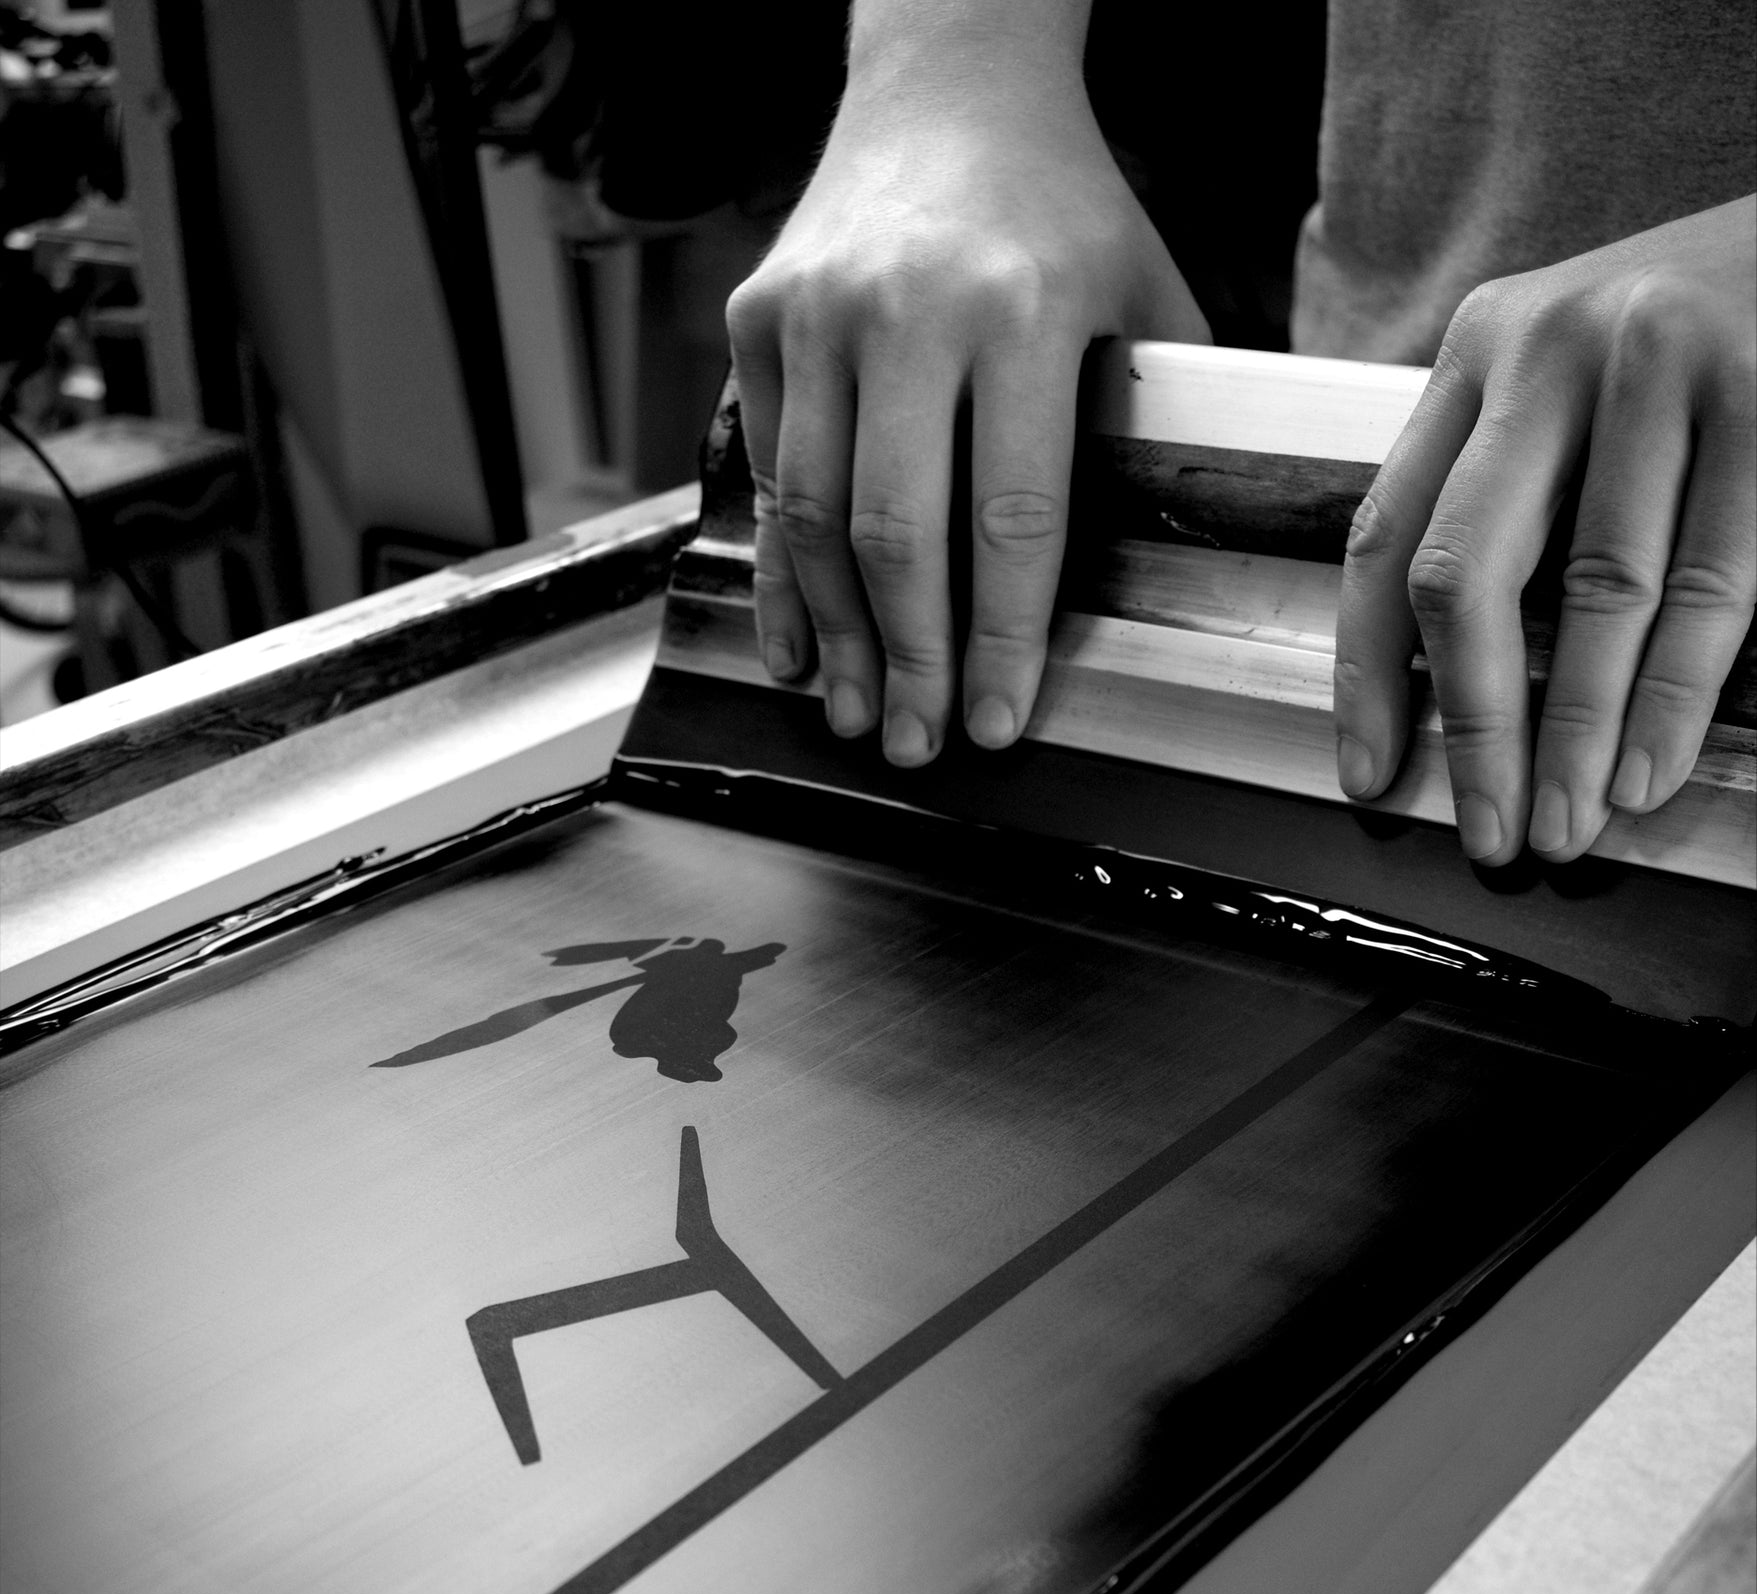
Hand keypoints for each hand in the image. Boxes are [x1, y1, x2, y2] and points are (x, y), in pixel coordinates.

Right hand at [727, 44, 1207, 766]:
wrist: (949, 85)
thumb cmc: (1062, 206)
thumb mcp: (1141, 292)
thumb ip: (1158, 418)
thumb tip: (1186, 555)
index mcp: (1021, 312)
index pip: (1012, 519)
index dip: (1002, 641)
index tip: (998, 726)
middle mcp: (906, 313)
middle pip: (898, 536)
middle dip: (910, 662)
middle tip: (917, 746)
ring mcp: (817, 315)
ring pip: (816, 517)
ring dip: (836, 637)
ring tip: (857, 715)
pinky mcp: (759, 320)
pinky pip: (768, 475)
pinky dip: (777, 574)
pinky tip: (794, 647)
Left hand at [1333, 196, 1756, 863]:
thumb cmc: (1696, 328)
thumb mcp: (1570, 379)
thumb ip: (1509, 491)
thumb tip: (1465, 683)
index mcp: (1481, 351)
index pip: (1387, 535)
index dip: (1367, 673)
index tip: (1369, 772)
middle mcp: (1550, 349)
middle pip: (1468, 572)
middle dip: (1474, 724)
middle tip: (1489, 830)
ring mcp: (1662, 363)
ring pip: (1597, 590)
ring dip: (1581, 731)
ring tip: (1572, 822)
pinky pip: (1714, 576)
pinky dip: (1677, 690)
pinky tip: (1651, 764)